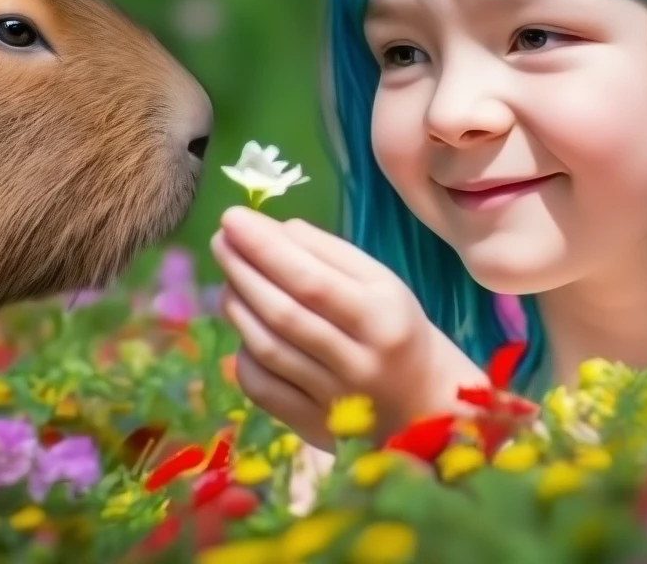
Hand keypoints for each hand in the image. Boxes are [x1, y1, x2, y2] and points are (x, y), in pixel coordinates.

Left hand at [210, 207, 487, 450]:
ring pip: (269, 350)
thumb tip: (276, 231)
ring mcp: (333, 400)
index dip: (266, 248)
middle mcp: (357, 361)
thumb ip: (330, 254)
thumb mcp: (382, 282)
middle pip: (285, 314)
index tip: (233, 218)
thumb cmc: (397, 328)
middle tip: (221, 240)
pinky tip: (243, 328)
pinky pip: (263, 389)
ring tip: (229, 277)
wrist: (424, 403)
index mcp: (381, 316)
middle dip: (244, 271)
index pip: (312, 279)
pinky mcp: (312, 427)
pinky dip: (244, 354)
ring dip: (238, 307)